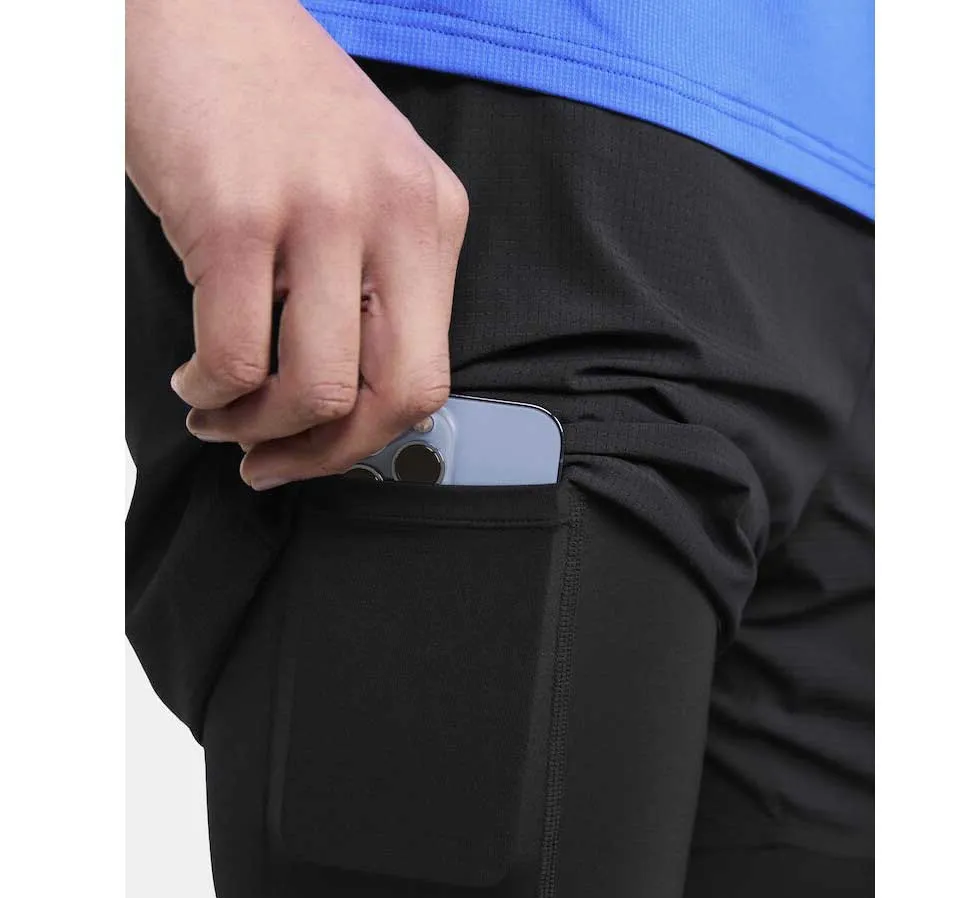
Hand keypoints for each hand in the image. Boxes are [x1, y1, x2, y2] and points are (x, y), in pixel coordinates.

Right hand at [126, 0, 467, 488]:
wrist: (195, 2)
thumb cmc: (270, 103)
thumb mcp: (360, 185)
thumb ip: (372, 279)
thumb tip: (347, 395)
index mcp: (434, 217)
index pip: (431, 372)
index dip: (373, 439)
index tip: (322, 452)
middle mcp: (394, 215)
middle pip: (399, 396)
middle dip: (330, 455)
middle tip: (274, 463)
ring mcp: (320, 211)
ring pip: (317, 390)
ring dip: (259, 430)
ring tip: (221, 418)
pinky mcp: (237, 214)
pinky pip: (236, 357)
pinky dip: (211, 391)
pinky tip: (195, 379)